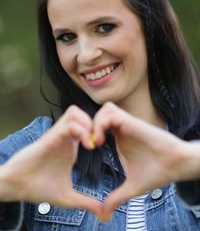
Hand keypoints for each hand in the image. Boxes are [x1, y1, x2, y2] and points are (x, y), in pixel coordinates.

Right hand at [0, 106, 101, 216]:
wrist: (18, 187)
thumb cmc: (39, 188)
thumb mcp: (68, 197)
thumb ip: (85, 202)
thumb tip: (102, 212)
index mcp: (71, 146)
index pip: (87, 126)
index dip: (99, 131)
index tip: (105, 148)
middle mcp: (65, 137)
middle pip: (82, 114)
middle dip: (95, 123)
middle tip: (99, 142)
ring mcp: (58, 135)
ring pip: (75, 113)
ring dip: (87, 124)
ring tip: (92, 143)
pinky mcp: (50, 137)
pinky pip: (68, 124)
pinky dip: (81, 130)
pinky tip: (87, 146)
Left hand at [93, 102, 195, 219]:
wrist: (176, 166)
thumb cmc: (156, 173)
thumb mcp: (131, 187)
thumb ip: (117, 197)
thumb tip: (104, 213)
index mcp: (120, 138)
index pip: (100, 124)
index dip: (90, 133)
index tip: (88, 150)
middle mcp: (122, 128)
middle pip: (101, 113)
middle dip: (89, 125)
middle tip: (88, 144)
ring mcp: (127, 124)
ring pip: (105, 109)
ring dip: (95, 122)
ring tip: (95, 142)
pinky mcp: (132, 122)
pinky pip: (112, 113)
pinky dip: (102, 123)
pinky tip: (102, 141)